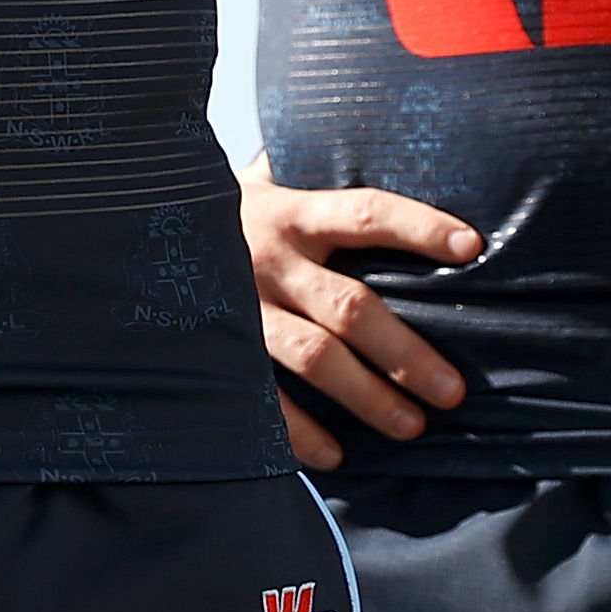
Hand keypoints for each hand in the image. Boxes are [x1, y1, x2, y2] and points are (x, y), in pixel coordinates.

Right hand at [240, 170, 485, 470]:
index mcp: (291, 210)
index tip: (473, 246)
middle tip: (453, 391)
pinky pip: (262, 397)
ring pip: (314, 357)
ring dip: (367, 397)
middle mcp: (268, 257)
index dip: (419, 226)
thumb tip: (391, 155)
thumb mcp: (270, 180)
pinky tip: (338, 456)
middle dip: (406, 353)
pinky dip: (301, 432)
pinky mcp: (216, 346)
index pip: (366, 214)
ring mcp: (241, 305)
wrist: (136, 223)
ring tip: (412, 427)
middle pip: (351, 307)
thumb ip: (319, 177)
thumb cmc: (231, 208)